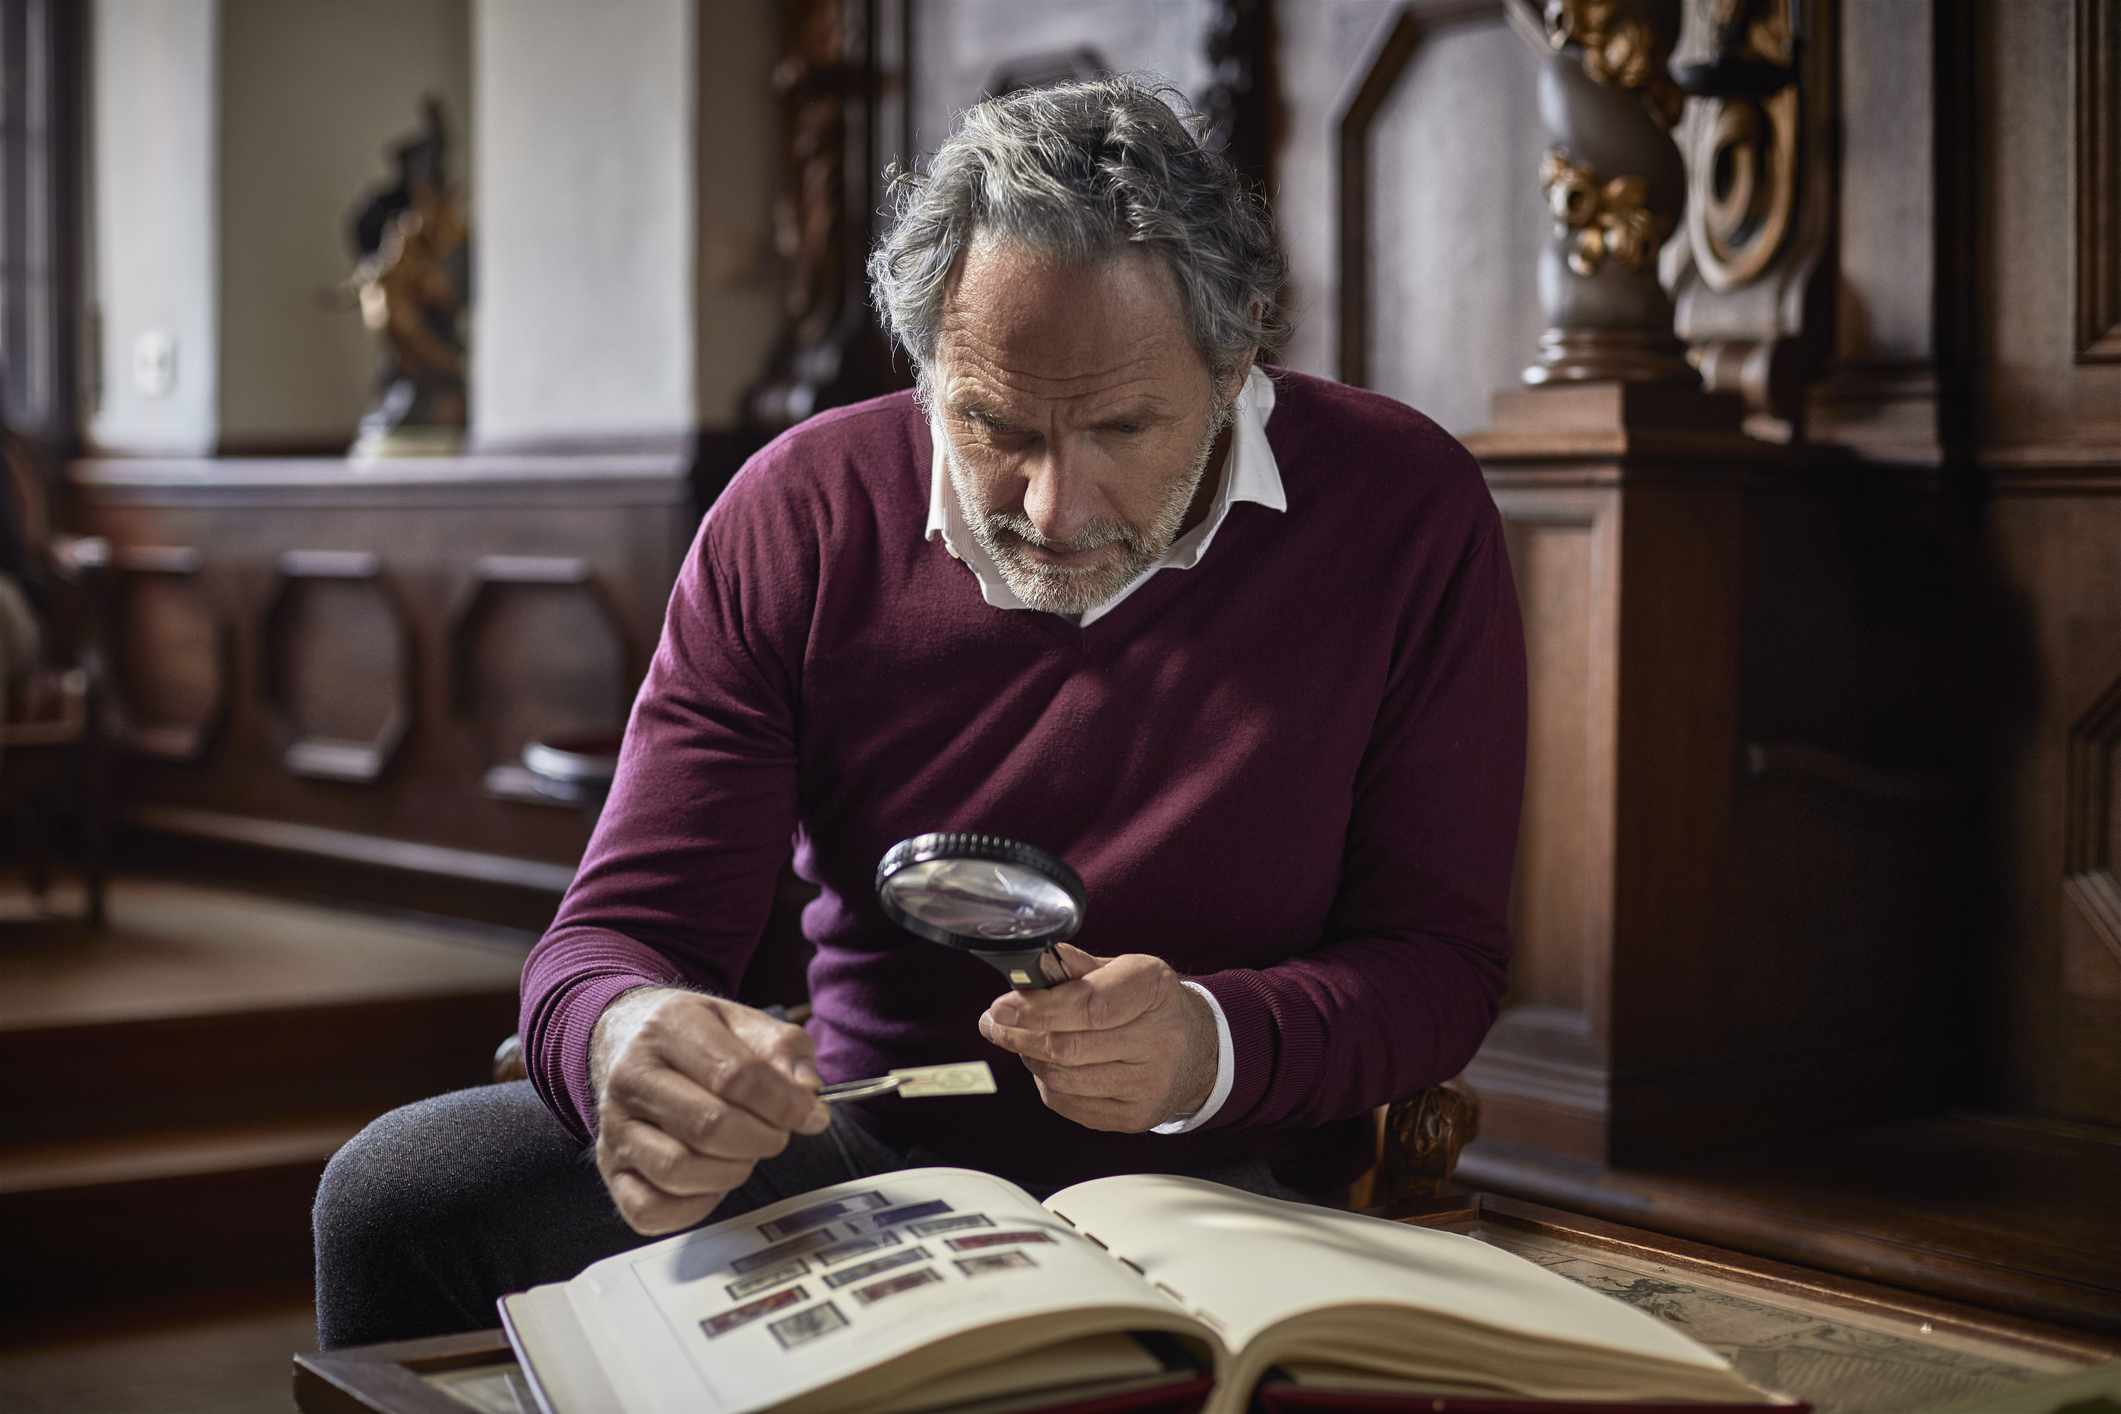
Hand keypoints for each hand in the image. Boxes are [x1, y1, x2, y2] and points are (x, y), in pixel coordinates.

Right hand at [590, 987, 829, 1234]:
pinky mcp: (609, 1167)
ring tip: (744, 1153)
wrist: (629, 1039)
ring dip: (730, 1173)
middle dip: (761, 1139)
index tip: (812, 1116)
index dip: (785, 1104)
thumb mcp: (745, 1023)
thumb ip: (785, 1050)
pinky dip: (692, 1208)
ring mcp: (614, 1126)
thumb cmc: (697, 1037)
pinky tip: (712, 1182)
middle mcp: (631, 1076)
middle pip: (709, 1126)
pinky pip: (649, 1209)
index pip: (736, 1075)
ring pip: (678, 1170)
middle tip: (776, 1135)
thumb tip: (807, 1094)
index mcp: (669, 1028)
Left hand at [977, 943, 1216, 1132]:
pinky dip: (1048, 1084)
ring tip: (1023, 1040)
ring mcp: (1149, 1084)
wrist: (1197, 1050)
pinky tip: (1049, 1065)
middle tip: (994, 1023)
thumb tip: (1040, 963)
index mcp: (1154, 988)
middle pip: (1069, 1046)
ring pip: (1063, 1078)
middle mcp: (1160, 1038)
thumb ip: (1079, 968)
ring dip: (1031, 1059)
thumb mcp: (1123, 970)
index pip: (1089, 1004)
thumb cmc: (1149, 1004)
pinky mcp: (1135, 1116)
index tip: (1001, 1007)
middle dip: (1020, 1035)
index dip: (1038, 1008)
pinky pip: (1070, 1104)